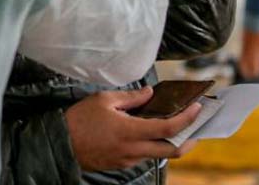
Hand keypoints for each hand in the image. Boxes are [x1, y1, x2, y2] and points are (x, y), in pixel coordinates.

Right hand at [64, 87, 200, 172]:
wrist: (61, 143)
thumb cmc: (80, 119)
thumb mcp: (104, 99)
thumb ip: (131, 97)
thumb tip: (150, 93)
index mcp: (131, 131)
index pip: (168, 128)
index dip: (187, 119)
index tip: (197, 108)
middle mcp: (133, 150)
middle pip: (172, 150)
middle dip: (189, 139)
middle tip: (198, 126)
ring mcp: (128, 160)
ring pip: (158, 154)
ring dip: (170, 142)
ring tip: (175, 125)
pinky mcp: (121, 164)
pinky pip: (143, 156)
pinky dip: (153, 145)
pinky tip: (149, 133)